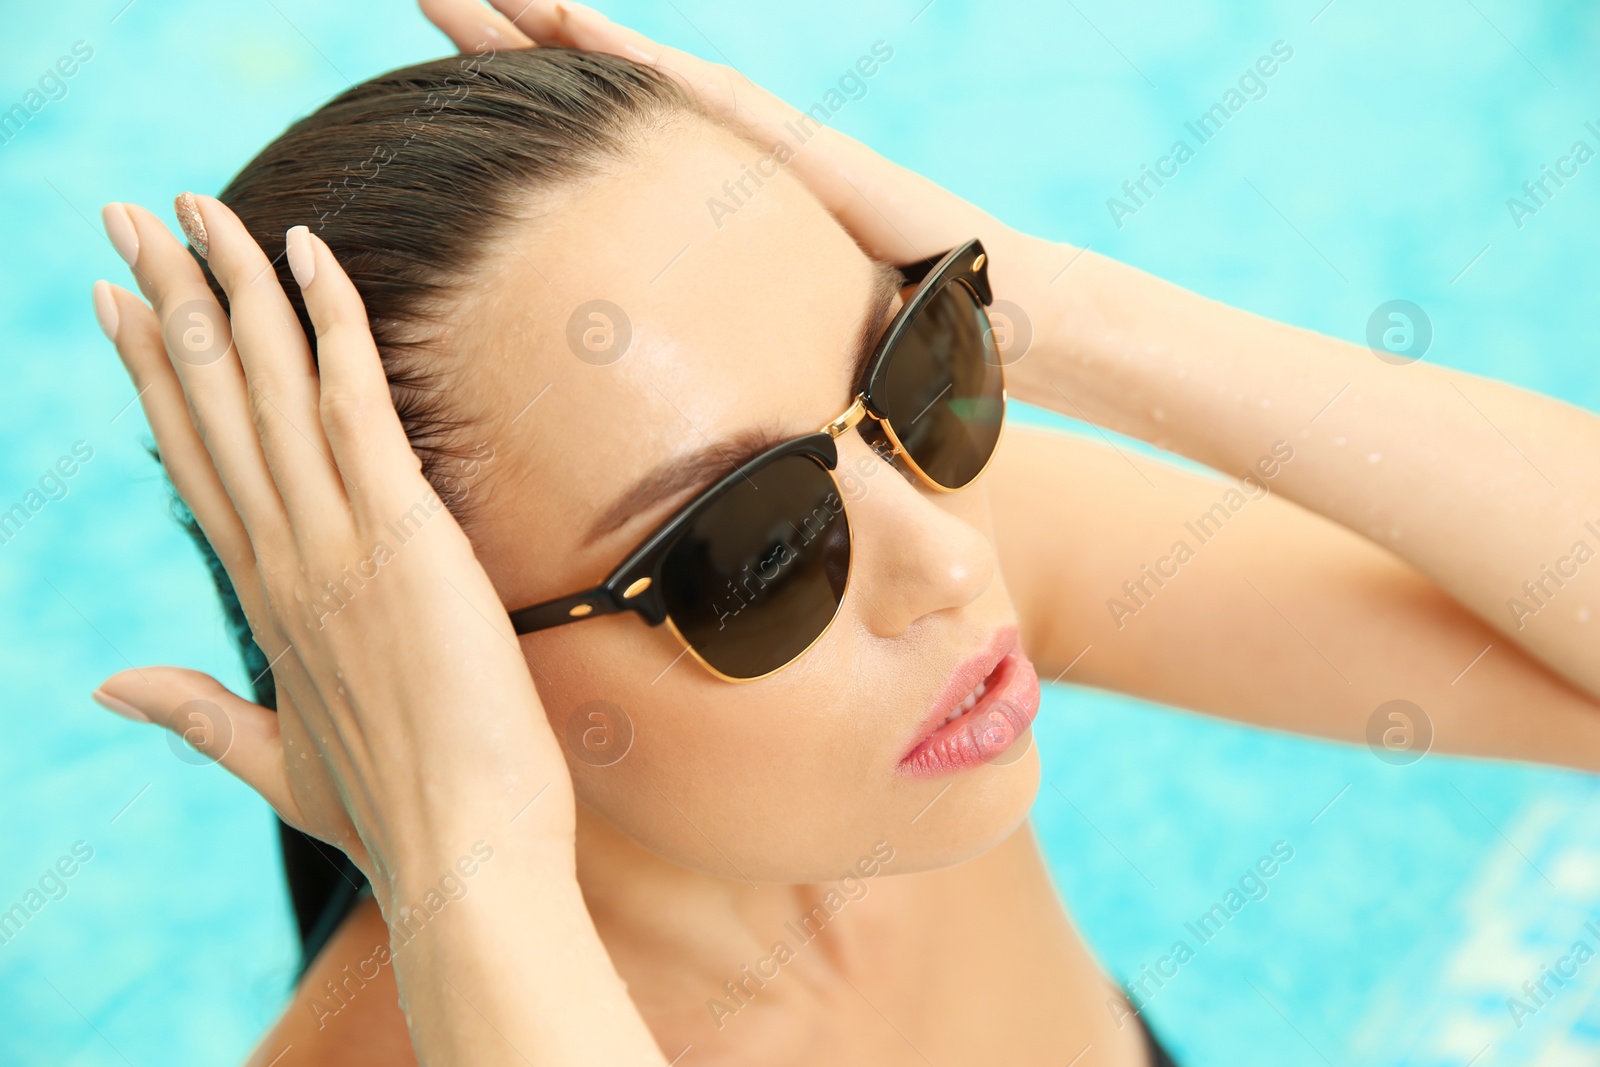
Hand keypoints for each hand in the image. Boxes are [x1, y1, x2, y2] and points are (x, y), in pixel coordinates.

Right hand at [92, 196, 574, 910]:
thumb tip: (108, 685)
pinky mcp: (401, 538)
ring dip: (234, 288)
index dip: (153, 378)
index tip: (124, 305)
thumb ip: (194, 713)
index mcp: (262, 603)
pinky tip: (308, 255)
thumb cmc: (389, 817)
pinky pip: (356, 405)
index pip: (195, 464)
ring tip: (198, 207)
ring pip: (268, 390)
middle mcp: (283, 560)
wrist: (460, 860)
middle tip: (130, 218)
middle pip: (210, 407)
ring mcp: (335, 545)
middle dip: (171, 303)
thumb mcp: (276, 764)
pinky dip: (331, 324)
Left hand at [420, 0, 1076, 338]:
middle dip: (503, 40)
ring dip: (547, 21)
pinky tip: (560, 18)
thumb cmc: (871, 355)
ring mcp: (751, 145)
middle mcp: (710, 161)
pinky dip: (622, 56)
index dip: (506, 112)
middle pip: (582, 92)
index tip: (425, 85)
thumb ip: (692, 361)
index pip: (577, 150)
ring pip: (626, 70)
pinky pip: (691, 94)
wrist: (973, 331)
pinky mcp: (789, 144)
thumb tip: (630, 417)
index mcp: (689, 212)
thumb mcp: (755, 360)